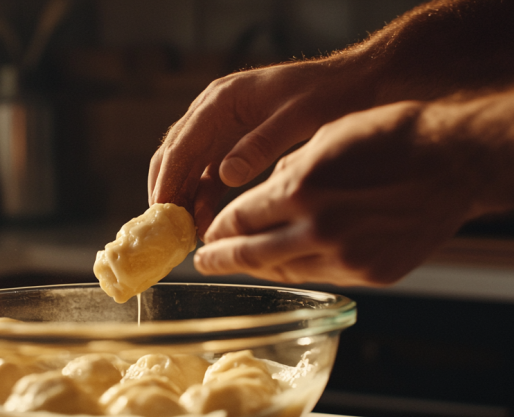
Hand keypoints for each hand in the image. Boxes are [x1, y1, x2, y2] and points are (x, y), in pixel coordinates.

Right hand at [148, 58, 370, 234]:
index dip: (168, 179)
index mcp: (222, 100)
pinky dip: (202, 198)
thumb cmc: (327, 94)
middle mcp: (213, 112)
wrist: (353, 84)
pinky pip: (207, 174)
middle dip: (166, 192)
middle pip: (174, 155)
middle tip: (164, 230)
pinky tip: (205, 224)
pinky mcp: (233, 144)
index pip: (181, 143)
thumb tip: (226, 175)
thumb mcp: (298, 118)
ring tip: (183, 234)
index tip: (161, 212)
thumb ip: (261, 144)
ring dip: (183, 199)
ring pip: (187, 167)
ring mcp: (221, 128)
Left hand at [193, 101, 479, 285]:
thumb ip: (287, 172)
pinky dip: (301, 270)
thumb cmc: (394, 136)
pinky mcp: (373, 274)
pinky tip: (288, 264)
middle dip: (223, 259)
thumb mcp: (326, 137)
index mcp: (302, 188)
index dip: (218, 229)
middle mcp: (319, 229)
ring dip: (260, 267)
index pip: (240, 219)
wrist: (460, 161)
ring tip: (243, 264)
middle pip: (253, 253)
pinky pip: (323, 276)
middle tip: (204, 263)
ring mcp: (348, 257)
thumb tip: (259, 198)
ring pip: (286, 271)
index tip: (206, 234)